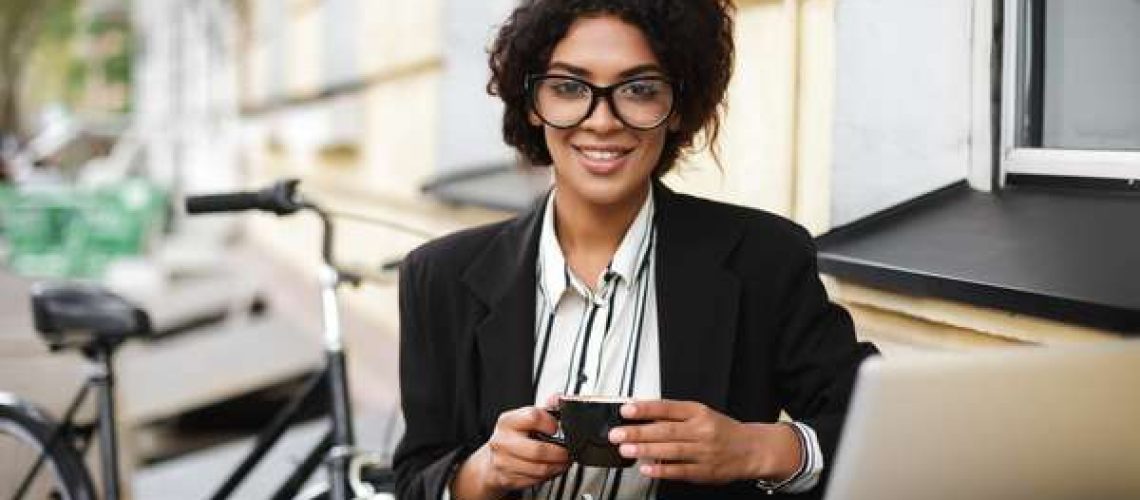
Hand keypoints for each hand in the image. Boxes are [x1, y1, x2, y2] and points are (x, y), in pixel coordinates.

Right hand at [451, 405, 569, 499]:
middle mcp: (502, 442)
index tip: (556, 428)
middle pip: (538, 451)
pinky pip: (535, 480)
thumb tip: (559, 398)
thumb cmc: (513, 437)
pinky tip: (551, 469)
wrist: (491, 461)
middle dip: (559, 453)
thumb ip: (545, 408)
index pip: (533, 417)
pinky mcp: (507, 479)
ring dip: (557, 467)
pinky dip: (548, 476)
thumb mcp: (525, 418)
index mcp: (508, 421)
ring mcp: (503, 462)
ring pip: (539, 469)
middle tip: (567, 452)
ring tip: (563, 462)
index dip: (550, 423)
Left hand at [608, 400, 800, 483]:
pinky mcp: (705, 471)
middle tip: (618, 434)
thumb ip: (674, 416)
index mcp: (699, 412)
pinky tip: (647, 469)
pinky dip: (663, 470)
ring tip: (626, 449)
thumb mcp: (701, 414)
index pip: (668, 407)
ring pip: (671, 450)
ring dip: (646, 450)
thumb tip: (645, 416)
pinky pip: (681, 471)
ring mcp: (704, 452)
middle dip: (639, 432)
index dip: (646, 408)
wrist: (752, 449)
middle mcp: (701, 430)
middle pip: (666, 430)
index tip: (626, 409)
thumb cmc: (723, 431)